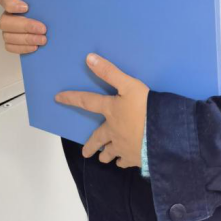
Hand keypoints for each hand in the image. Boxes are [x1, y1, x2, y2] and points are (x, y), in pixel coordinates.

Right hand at [0, 0, 46, 54]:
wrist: (46, 20)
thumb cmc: (43, 6)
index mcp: (12, 0)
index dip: (12, 4)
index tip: (26, 7)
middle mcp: (7, 14)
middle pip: (5, 21)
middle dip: (25, 26)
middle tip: (42, 29)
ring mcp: (7, 29)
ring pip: (8, 36)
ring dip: (26, 39)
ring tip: (42, 40)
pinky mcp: (10, 41)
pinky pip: (10, 46)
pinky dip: (22, 48)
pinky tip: (34, 47)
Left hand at [55, 54, 148, 168]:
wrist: (163, 133)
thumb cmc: (145, 106)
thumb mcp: (129, 84)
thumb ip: (110, 72)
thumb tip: (89, 58)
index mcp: (110, 110)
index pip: (87, 102)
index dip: (72, 98)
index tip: (58, 98)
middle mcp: (112, 131)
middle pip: (98, 138)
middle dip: (91, 146)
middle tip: (85, 152)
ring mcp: (123, 146)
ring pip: (111, 153)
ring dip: (106, 154)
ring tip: (103, 157)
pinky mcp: (135, 157)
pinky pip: (126, 161)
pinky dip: (123, 161)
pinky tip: (123, 162)